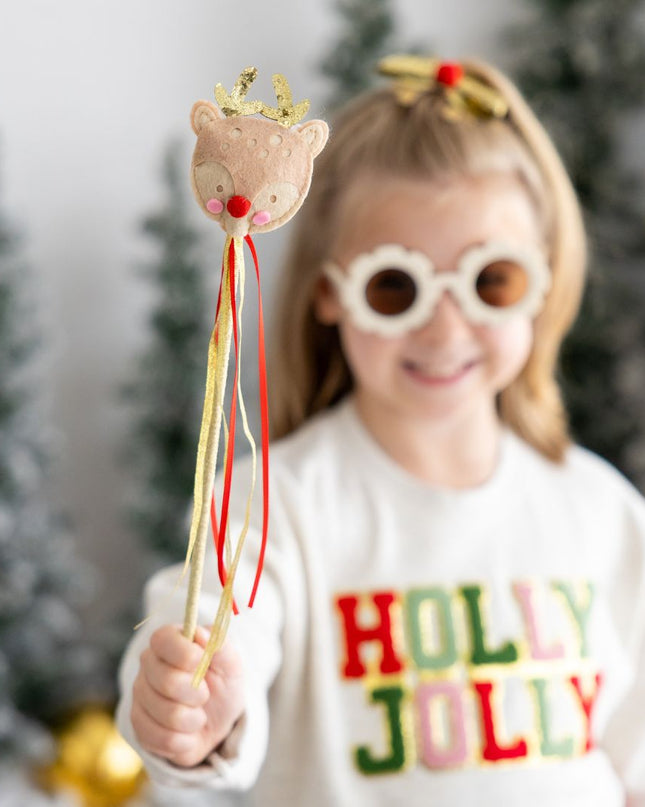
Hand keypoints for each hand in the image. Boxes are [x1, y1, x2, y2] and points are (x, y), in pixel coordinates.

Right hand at [131, 624, 244, 766]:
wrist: (217, 721)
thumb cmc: (222, 684)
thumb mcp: (231, 665)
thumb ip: (221, 647)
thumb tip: (201, 633)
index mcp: (169, 641)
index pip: (162, 640)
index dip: (184, 653)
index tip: (202, 661)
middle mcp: (148, 664)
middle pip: (167, 681)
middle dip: (197, 693)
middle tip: (205, 694)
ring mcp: (140, 695)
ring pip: (167, 714)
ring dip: (194, 719)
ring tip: (198, 714)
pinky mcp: (139, 726)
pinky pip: (164, 739)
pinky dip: (186, 739)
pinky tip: (188, 731)